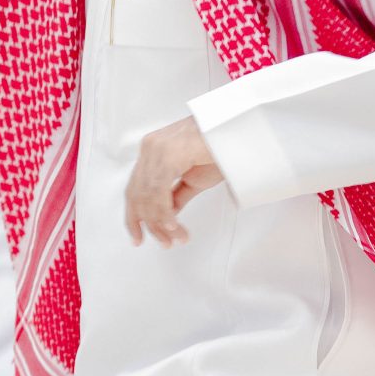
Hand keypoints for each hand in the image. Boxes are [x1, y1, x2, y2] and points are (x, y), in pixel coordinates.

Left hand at [124, 114, 223, 245]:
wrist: (240, 131)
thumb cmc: (222, 148)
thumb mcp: (194, 179)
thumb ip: (176, 195)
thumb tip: (166, 213)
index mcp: (152, 151)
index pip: (134, 189)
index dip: (134, 216)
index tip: (138, 238)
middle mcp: (150, 148)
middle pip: (138, 195)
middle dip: (151, 224)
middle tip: (165, 243)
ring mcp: (156, 149)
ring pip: (147, 196)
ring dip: (161, 223)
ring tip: (176, 238)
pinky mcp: (167, 153)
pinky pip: (159, 191)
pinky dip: (165, 212)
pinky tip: (174, 226)